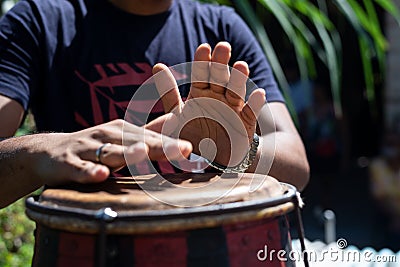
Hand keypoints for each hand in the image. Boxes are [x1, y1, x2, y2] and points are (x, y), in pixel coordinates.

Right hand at [23, 119, 191, 185]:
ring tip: (143, 153)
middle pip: (137, 142)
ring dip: (126, 153)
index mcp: (124, 131)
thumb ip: (150, 137)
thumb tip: (181, 134)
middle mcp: (108, 136)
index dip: (171, 145)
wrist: (48, 151)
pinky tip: (101, 175)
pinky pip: (80, 167)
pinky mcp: (68, 162)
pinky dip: (89, 171)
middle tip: (181, 149)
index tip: (191, 150)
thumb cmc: (96, 147)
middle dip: (160, 146)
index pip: (152, 138)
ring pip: (110, 152)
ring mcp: (88, 148)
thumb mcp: (122, 139)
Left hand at [151, 42, 264, 166]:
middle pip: (220, 77)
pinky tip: (259, 93)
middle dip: (221, 63)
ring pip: (236, 91)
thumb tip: (157, 65)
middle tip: (223, 47)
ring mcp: (234, 108)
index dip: (203, 61)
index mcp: (201, 92)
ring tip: (241, 66)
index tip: (204, 47)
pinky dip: (255, 104)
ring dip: (239, 79)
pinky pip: (251, 113)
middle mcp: (218, 96)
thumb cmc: (195, 134)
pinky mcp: (245, 122)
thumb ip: (168, 92)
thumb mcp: (178, 115)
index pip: (201, 74)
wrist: (214, 157)